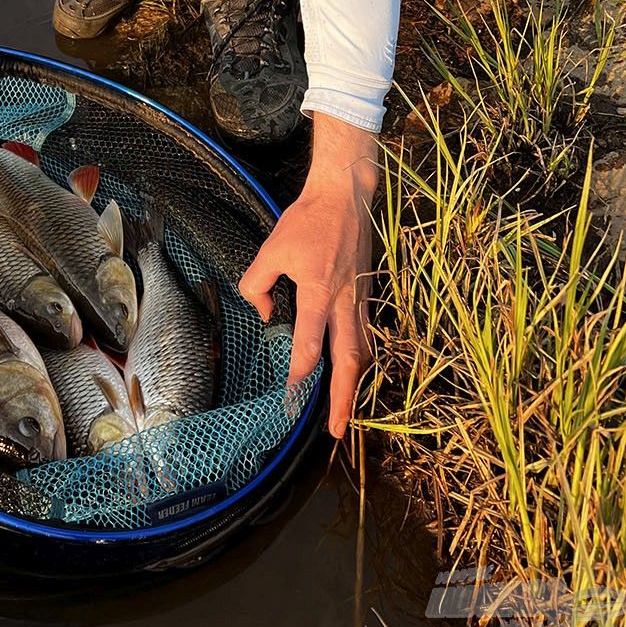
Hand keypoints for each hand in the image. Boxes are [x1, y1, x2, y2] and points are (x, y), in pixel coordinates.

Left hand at [238, 113, 378, 438]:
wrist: (345, 195)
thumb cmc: (306, 220)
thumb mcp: (271, 250)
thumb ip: (257, 285)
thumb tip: (264, 315)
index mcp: (320, 294)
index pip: (309, 348)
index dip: (299, 379)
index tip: (290, 401)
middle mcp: (346, 303)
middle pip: (349, 363)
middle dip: (344, 401)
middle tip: (337, 432)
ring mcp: (362, 299)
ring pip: (363, 352)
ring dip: (355, 385)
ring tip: (347, 411)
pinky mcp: (368, 293)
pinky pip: (366, 334)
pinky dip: (361, 359)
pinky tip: (352, 369)